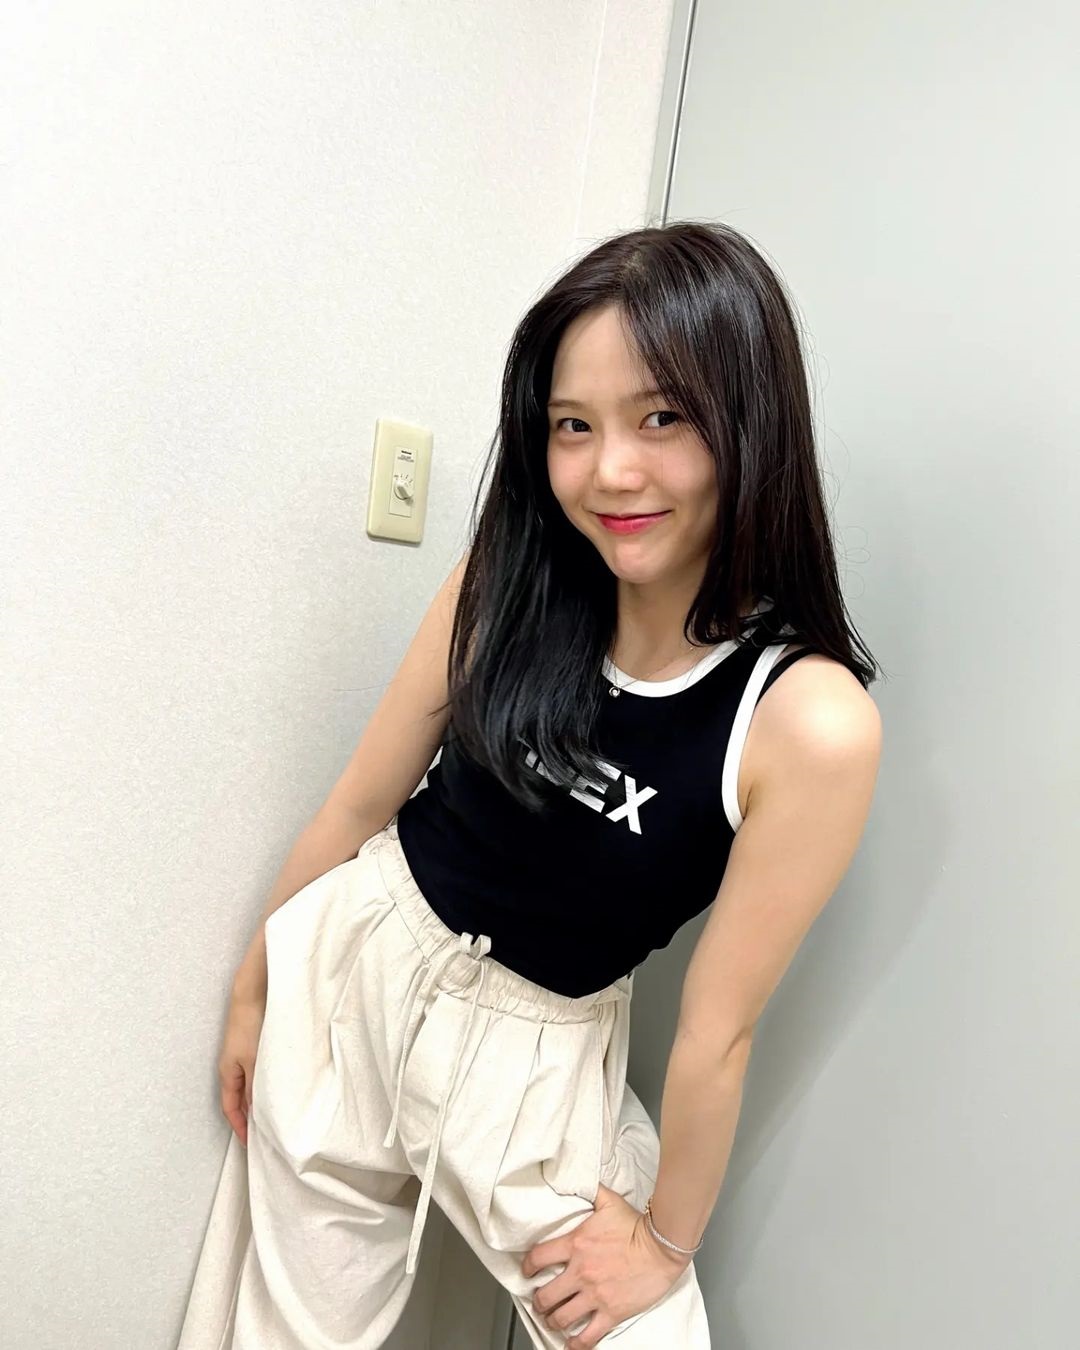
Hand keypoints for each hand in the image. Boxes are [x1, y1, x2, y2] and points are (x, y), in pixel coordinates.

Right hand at [218, 986, 265, 1146]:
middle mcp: (233, 1067)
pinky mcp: (253, 1047)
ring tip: (273, 1118)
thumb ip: (256, 1086)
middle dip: (250, 1119)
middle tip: (265, 1136)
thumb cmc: (250, 1025)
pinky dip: (264, 1086)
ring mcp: (243, 1057)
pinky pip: (257, 1074)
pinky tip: (278, 1089)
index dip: (239, 1128)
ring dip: (259, 1102)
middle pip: (240, 1100)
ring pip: (250, 1087)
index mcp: (227, 1073)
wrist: (252, 993)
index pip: (231, 1109)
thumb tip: (258, 1111)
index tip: (250, 1145)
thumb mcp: (254, 1060)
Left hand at [521, 1183, 690, 1347]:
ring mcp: (595, 1295)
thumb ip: (591, 1191)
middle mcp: (581, 1272)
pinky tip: (571, 1342)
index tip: (528, 1272)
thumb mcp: (609, 1202)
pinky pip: (587, 1336)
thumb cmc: (637, 1226)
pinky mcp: (611, 1312)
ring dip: (553, 1321)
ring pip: (561, 1318)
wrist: (662, 1247)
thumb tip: (578, 1177)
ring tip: (553, 1320)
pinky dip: (575, 1343)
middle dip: (539, 1302)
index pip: (538, 1258)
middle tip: (541, 1302)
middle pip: (545, 1296)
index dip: (528, 1267)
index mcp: (576, 1244)